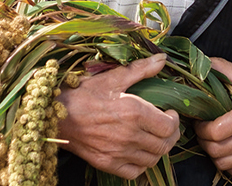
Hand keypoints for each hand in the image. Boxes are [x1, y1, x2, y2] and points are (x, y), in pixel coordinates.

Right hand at [56, 53, 179, 178]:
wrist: (56, 115)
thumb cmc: (84, 94)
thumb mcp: (112, 77)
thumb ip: (140, 69)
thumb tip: (162, 58)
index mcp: (134, 112)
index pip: (169, 126)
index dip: (175, 121)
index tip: (170, 113)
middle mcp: (129, 135)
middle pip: (165, 144)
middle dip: (171, 135)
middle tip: (167, 126)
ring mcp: (118, 153)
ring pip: (153, 159)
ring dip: (158, 149)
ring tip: (154, 137)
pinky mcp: (108, 164)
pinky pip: (135, 172)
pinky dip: (142, 164)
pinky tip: (139, 152)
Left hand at [194, 58, 231, 178]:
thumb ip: (222, 68)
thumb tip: (202, 63)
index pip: (213, 132)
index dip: (200, 128)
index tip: (199, 121)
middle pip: (216, 150)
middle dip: (204, 141)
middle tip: (203, 132)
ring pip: (225, 164)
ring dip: (214, 155)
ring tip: (214, 142)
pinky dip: (230, 166)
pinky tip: (229, 153)